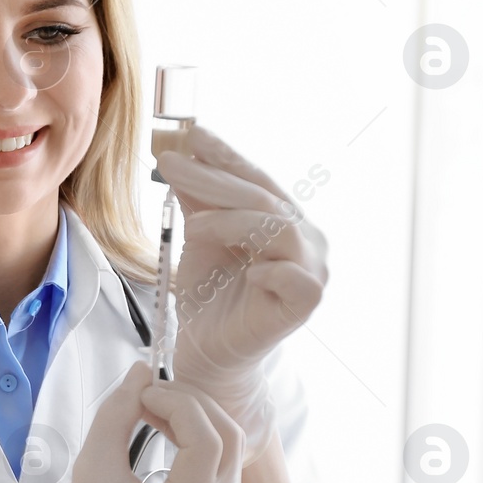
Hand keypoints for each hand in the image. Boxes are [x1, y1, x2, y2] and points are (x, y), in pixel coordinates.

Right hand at [12, 363, 243, 482]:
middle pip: (229, 437)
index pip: (208, 441)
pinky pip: (224, 459)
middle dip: (189, 403)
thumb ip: (117, 412)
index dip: (177, 404)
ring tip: (151, 408)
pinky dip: (198, 434)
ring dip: (194, 415)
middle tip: (145, 394)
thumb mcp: (93, 464)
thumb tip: (142, 369)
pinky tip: (166, 427)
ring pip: (231, 444)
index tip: (139, 394)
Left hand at [155, 124, 328, 465]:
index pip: (255, 178)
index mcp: (283, 218)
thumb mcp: (198, 237)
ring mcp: (312, 268)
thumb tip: (177, 152)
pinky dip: (265, 266)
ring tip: (192, 222)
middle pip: (262, 197)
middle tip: (171, 162)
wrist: (206, 349)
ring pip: (277, 227)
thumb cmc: (208, 295)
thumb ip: (196, 198)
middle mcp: (305, 238)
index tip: (191, 133)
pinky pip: (292, 274)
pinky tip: (244, 268)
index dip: (225, 155)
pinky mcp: (307, 300)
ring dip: (230, 218)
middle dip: (214, 177)